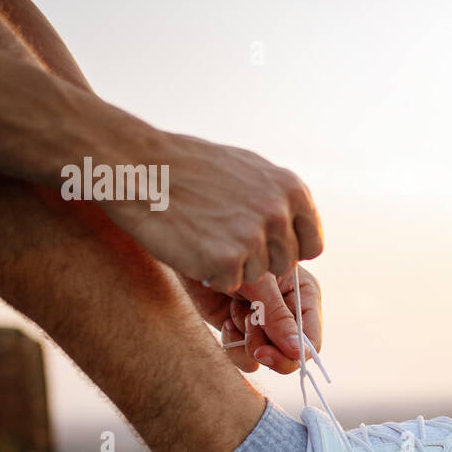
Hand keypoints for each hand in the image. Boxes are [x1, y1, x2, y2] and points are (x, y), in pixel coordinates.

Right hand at [111, 133, 323, 291]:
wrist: (140, 167)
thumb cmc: (190, 168)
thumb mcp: (249, 170)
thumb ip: (278, 198)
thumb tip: (298, 222)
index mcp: (292, 190)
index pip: (312, 244)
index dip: (288, 251)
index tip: (266, 248)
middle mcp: (279, 213)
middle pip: (285, 265)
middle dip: (259, 260)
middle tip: (224, 239)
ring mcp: (254, 237)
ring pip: (257, 276)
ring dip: (234, 267)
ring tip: (205, 236)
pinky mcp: (227, 259)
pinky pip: (229, 283)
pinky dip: (211, 274)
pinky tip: (193, 247)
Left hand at [182, 267, 322, 373]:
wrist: (197, 255)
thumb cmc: (233, 257)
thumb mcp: (259, 284)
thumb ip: (278, 318)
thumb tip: (297, 352)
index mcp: (304, 297)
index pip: (312, 339)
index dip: (295, 353)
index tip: (267, 352)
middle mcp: (289, 315)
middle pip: (292, 355)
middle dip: (270, 351)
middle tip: (251, 341)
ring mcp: (266, 326)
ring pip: (267, 359)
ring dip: (248, 342)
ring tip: (235, 314)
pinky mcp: (243, 334)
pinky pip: (245, 359)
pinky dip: (233, 345)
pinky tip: (225, 321)